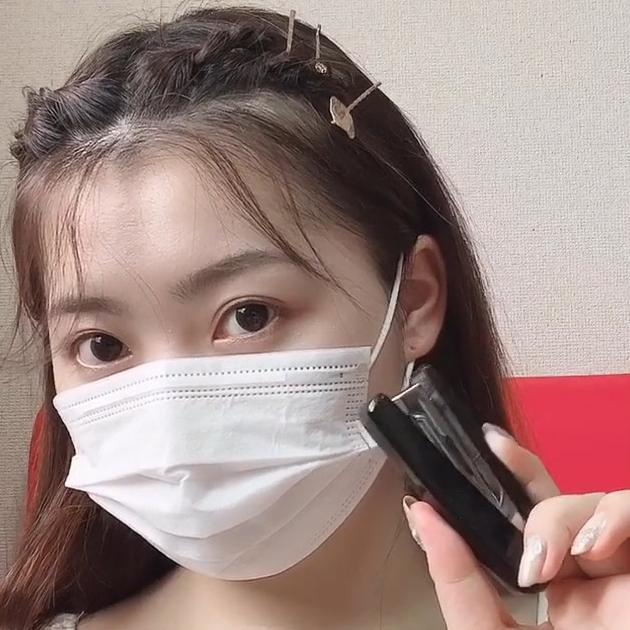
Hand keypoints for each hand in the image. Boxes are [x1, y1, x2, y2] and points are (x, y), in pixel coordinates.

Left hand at [403, 425, 629, 628]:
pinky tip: (597, 551)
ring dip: (572, 517)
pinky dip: (619, 518)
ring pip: (605, 500)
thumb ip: (458, 583)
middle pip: (564, 499)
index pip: (531, 514)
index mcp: (555, 587)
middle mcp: (594, 573)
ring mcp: (627, 568)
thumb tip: (420, 516)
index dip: (514, 472)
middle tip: (517, 518)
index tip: (488, 442)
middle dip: (536, 490)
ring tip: (558, 562)